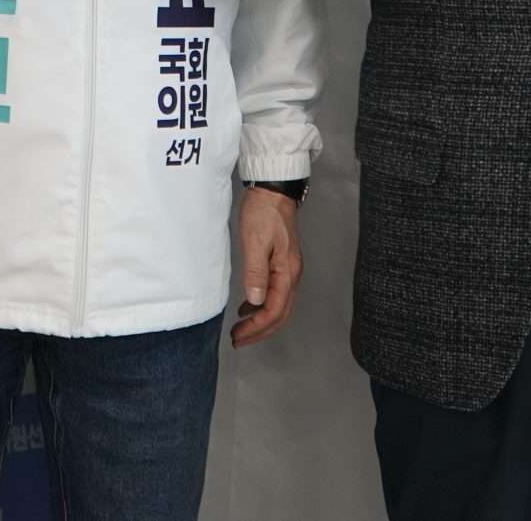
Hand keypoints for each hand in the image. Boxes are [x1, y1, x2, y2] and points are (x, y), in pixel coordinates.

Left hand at [231, 187, 302, 346]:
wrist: (273, 191)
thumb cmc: (263, 212)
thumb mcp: (255, 242)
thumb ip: (256, 272)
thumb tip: (256, 301)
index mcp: (287, 272)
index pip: (274, 311)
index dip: (257, 328)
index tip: (239, 336)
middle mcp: (292, 274)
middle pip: (280, 314)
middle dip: (260, 331)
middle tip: (239, 339)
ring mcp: (288, 269)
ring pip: (278, 305)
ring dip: (260, 320)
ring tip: (241, 329)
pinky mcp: (282, 263)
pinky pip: (275, 293)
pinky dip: (261, 305)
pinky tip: (248, 307)